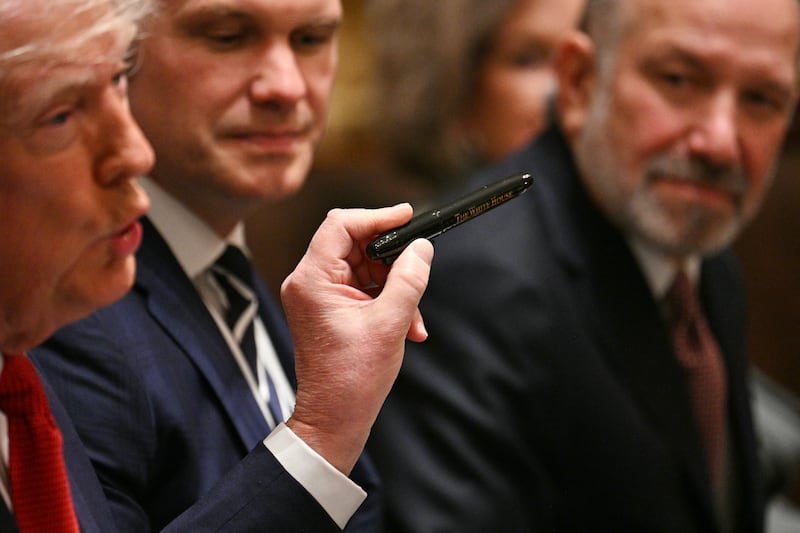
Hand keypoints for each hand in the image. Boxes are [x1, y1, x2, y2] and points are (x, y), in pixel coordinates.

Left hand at [281, 204, 433, 473]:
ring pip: (365, 269)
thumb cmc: (352, 378)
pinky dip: (388, 302)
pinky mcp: (330, 310)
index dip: (377, 216)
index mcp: (312, 279)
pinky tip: (409, 327)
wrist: (333, 419)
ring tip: (414, 319)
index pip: (341, 224)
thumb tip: (422, 247)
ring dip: (396, 288)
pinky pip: (363, 289)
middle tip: (417, 274)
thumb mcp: (390, 323)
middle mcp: (309, 282)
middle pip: (355, 245)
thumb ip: (408, 279)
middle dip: (393, 262)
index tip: (408, 216)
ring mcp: (318, 297)